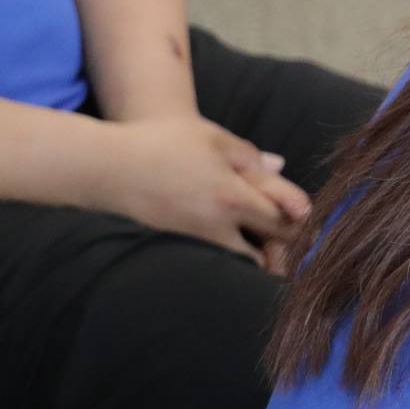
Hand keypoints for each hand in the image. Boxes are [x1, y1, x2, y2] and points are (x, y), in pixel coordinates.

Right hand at [85, 112, 306, 261]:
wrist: (102, 166)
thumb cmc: (161, 145)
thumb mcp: (214, 140)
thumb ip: (251, 158)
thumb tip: (281, 167)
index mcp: (231, 198)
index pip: (282, 224)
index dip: (300, 226)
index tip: (307, 224)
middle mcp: (212, 229)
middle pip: (261, 260)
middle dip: (279, 256)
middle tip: (288, 247)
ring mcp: (188, 245)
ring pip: (233, 268)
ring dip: (250, 263)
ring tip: (260, 250)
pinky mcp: (167, 253)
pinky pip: (206, 266)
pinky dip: (221, 264)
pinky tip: (226, 250)